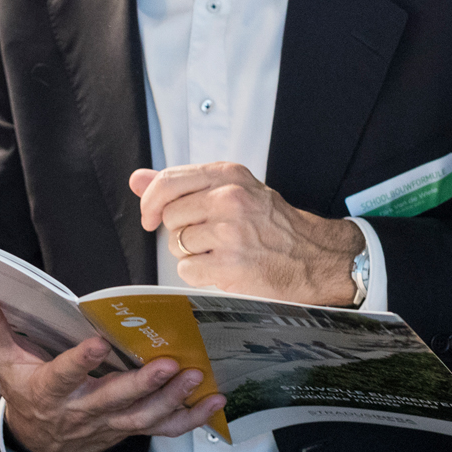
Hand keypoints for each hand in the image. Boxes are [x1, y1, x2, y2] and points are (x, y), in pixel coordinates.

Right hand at [0, 286, 222, 451]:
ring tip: (196, 376)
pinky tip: (213, 399)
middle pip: (113, 401)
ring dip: (171, 400)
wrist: (35, 441)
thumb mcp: (1, 358)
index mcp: (48, 391)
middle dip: (142, 384)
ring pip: (142, 418)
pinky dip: (188, 418)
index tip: (98, 344)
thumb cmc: (22, 388)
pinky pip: (161, 430)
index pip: (63, 377)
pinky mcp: (127, 431)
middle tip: (169, 363)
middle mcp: (80, 412)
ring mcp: (107, 426)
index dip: (80, 364)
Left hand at [128, 163, 360, 305]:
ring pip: (176, 246)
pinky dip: (200, 275)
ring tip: (220, 252)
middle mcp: (229, 199)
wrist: (314, 256)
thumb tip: (137, 180)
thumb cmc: (273, 224)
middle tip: (207, 237)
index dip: (150, 201)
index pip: (167, 181)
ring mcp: (229, 233)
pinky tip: (222, 269)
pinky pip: (187, 271)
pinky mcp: (230, 266)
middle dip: (181, 231)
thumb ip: (184, 184)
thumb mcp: (234, 189)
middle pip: (170, 217)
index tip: (150, 216)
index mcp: (228, 176)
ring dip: (191, 255)